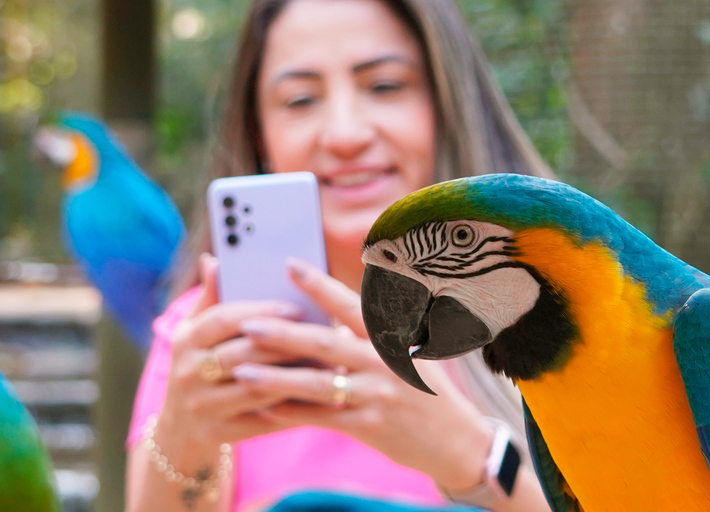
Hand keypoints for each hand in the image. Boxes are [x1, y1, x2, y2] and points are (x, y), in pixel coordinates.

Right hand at [156, 253, 306, 452]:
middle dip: (285, 345)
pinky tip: (321, 398)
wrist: (180, 429)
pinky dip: (293, 409)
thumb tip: (215, 260)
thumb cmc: (200, 364)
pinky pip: (262, 420)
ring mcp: (201, 407)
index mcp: (185, 340)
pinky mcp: (217, 434)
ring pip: (256, 389)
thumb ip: (211, 297)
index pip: (223, 319)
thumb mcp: (197, 332)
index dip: (261, 311)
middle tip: (323, 336)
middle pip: (242, 354)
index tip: (297, 308)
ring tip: (329, 364)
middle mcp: (187, 373)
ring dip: (295, 376)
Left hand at [232, 258, 494, 490]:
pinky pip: (323, 419)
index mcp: (391, 337)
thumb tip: (320, 319)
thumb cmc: (424, 389)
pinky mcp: (371, 428)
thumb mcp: (405, 353)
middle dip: (282, 334)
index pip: (350, 304)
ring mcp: (377, 396)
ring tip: (240, 371)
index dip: (318, 284)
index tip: (289, 265)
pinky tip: (263, 410)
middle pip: (325, 344)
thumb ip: (366, 336)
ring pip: (318, 384)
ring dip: (276, 378)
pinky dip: (293, 414)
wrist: (458, 440)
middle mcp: (384, 362)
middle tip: (246, 322)